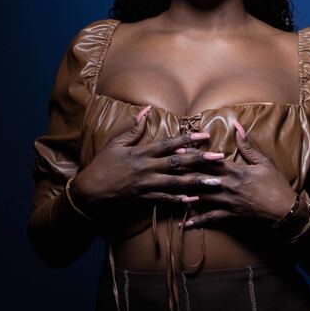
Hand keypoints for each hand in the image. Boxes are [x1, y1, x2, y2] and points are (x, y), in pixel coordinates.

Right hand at [71, 105, 226, 206]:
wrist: (89, 191)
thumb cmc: (102, 165)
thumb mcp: (116, 143)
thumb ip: (133, 128)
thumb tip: (145, 110)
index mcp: (142, 153)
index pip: (169, 144)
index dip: (188, 139)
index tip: (205, 136)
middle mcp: (147, 168)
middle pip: (178, 163)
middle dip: (201, 160)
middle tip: (220, 158)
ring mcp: (147, 185)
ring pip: (177, 183)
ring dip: (197, 182)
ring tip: (215, 182)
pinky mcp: (144, 198)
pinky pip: (165, 200)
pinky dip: (180, 200)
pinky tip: (194, 199)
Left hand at [179, 118, 297, 229]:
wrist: (285, 209)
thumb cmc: (276, 184)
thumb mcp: (264, 162)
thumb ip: (248, 145)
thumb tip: (237, 126)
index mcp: (236, 171)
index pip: (210, 162)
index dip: (193, 155)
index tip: (178, 150)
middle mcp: (228, 186)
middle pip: (201, 178)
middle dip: (183, 173)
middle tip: (166, 169)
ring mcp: (228, 202)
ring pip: (202, 198)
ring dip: (185, 195)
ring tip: (168, 193)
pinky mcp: (230, 215)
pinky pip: (211, 219)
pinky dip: (198, 221)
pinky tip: (184, 224)